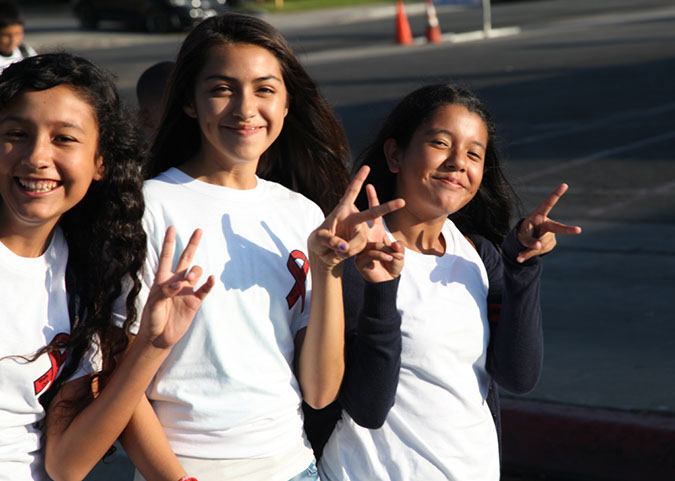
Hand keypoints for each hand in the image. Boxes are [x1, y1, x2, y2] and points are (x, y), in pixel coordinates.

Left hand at [139, 227, 214, 348]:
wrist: (159, 337)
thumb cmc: (152, 319)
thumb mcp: (153, 304)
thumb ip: (165, 291)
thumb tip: (180, 284)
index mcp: (163, 279)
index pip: (166, 257)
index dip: (169, 242)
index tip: (172, 228)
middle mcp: (176, 281)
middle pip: (185, 258)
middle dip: (192, 244)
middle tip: (198, 230)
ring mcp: (187, 291)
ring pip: (195, 273)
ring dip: (195, 272)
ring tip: (190, 280)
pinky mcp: (195, 301)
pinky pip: (204, 289)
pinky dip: (208, 283)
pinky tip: (210, 278)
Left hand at [308, 166, 404, 270]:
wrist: (323, 254)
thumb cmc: (318, 242)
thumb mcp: (319, 240)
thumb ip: (331, 241)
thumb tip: (344, 247)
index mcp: (342, 211)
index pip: (351, 192)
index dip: (358, 180)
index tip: (367, 167)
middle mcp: (354, 219)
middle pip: (373, 213)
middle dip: (388, 207)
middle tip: (402, 202)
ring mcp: (359, 231)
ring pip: (362, 239)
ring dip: (349, 248)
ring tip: (335, 252)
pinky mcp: (362, 243)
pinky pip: (362, 248)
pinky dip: (352, 253)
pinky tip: (340, 254)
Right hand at [354, 184, 404, 281]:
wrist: (385, 282)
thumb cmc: (392, 265)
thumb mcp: (399, 255)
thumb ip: (398, 249)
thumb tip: (395, 245)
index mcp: (377, 232)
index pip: (374, 213)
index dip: (372, 199)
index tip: (369, 185)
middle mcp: (367, 238)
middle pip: (364, 219)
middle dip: (364, 207)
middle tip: (362, 191)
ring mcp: (362, 248)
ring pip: (370, 241)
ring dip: (386, 248)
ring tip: (396, 255)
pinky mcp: (360, 260)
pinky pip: (372, 253)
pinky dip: (383, 256)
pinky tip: (391, 259)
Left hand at [517, 183, 581, 262]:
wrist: (525, 240)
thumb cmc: (523, 232)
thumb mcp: (522, 235)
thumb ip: (529, 241)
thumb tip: (539, 247)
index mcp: (539, 215)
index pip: (548, 204)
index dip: (556, 194)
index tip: (564, 184)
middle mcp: (547, 224)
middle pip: (558, 228)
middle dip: (568, 230)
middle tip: (579, 230)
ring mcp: (550, 234)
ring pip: (543, 243)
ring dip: (532, 247)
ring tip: (527, 244)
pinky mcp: (550, 244)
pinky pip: (539, 251)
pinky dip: (528, 254)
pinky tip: (519, 258)